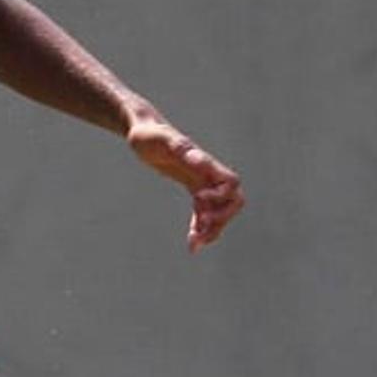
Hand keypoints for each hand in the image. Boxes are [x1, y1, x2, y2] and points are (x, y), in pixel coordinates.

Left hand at [127, 116, 245, 252]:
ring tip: (195, 244)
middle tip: (201, 227)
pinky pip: (205, 213)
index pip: (230, 183)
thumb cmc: (149, 135)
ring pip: (220, 211)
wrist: (143, 132)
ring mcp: (202, 182)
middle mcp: (208, 174)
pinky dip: (202, 229)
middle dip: (222, 218)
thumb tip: (198, 158)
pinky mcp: (194, 189)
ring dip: (212, 229)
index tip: (199, 198)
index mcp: (204, 163)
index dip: (221, 196)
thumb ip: (178, 147)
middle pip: (233, 200)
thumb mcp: (161, 140)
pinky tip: (192, 244)